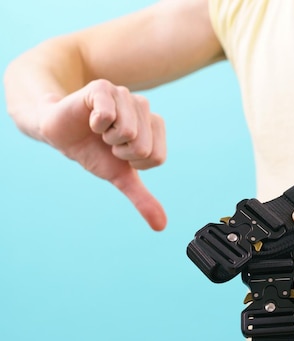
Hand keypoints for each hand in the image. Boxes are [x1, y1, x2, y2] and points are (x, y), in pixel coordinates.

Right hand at [38, 79, 166, 229]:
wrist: (59, 133)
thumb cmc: (93, 152)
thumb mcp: (120, 177)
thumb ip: (143, 198)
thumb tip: (161, 226)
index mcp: (154, 126)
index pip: (156, 157)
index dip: (134, 163)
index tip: (119, 154)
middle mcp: (143, 107)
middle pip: (143, 147)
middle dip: (120, 152)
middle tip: (106, 142)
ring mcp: (124, 95)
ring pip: (128, 132)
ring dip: (106, 138)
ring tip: (99, 131)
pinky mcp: (103, 88)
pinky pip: (107, 114)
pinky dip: (95, 124)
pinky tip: (90, 120)